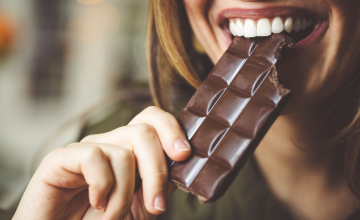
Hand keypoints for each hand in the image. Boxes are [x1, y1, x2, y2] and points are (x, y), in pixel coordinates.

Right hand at [13, 106, 190, 219]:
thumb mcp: (140, 207)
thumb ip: (160, 184)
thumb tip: (183, 163)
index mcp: (127, 150)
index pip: (152, 119)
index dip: (171, 129)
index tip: (184, 155)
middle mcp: (108, 144)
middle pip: (144, 131)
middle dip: (157, 171)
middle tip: (157, 206)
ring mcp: (85, 149)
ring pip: (124, 151)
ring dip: (125, 194)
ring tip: (113, 216)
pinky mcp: (60, 157)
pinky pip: (94, 157)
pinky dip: (102, 187)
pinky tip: (95, 204)